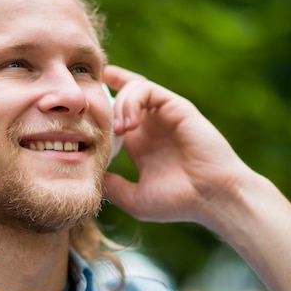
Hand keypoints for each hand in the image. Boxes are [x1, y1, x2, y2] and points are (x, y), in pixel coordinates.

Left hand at [102, 65, 249, 228]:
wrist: (213, 198)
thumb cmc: (179, 202)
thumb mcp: (134, 198)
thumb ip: (112, 187)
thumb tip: (87, 177)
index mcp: (139, 143)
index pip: (113, 116)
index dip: (97, 109)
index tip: (77, 111)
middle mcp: (150, 124)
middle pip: (120, 93)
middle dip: (101, 95)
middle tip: (88, 111)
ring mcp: (163, 114)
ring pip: (131, 88)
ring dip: (117, 104)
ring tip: (116, 129)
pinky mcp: (176, 106)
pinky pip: (146, 89)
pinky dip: (131, 99)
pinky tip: (127, 123)